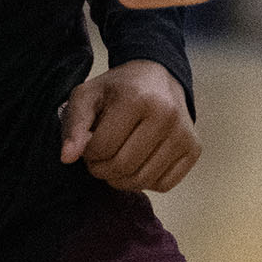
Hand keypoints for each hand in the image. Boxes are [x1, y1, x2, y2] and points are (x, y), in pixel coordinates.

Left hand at [59, 59, 199, 190]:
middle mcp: (166, 116)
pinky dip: (146, 181)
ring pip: (143, 180)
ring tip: (117, 160)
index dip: (88, 152)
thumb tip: (67, 158)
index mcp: (137, 99)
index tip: (90, 143)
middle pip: (122, 167)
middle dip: (103, 169)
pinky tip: (140, 162)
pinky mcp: (194, 149)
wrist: (159, 77)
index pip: (101, 148)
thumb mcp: (88, 96)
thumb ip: (73, 125)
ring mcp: (184, 134)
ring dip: (122, 179)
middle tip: (101, 157)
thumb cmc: (119, 89)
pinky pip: (164, 185)